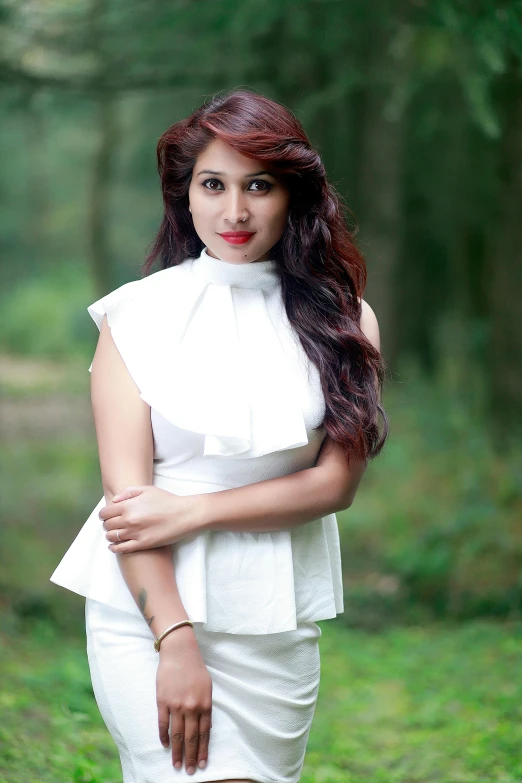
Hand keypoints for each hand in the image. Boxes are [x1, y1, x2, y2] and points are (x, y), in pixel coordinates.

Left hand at [100, 485, 202, 552]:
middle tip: (111, 525)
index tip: (106, 516)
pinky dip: (114, 548)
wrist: (184, 515)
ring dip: (110, 536)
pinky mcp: (142, 544)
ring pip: (111, 537)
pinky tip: (114, 546)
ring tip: (115, 534)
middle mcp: (129, 520)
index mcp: (128, 505)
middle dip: (107, 524)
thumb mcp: (148, 489)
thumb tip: (114, 501)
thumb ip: (128, 492)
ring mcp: (135, 533)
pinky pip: (121, 549)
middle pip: (107, 525)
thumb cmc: (167, 500)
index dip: (103, 515)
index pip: (105, 513)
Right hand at [157, 627, 212, 772]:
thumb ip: (206, 707)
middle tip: (189, 771)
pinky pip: (163, 724)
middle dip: (191, 757)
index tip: (202, 764)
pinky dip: (163, 736)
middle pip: (191, 738)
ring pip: (177, 734)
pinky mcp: (163, 701)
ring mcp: (176, 705)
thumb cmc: (195, 668)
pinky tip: (165, 745)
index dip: (203, 750)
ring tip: (177, 765)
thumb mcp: (207, 687)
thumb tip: (205, 727)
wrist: (179, 652)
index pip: (204, 733)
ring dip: (177, 752)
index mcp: (205, 704)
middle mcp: (191, 707)